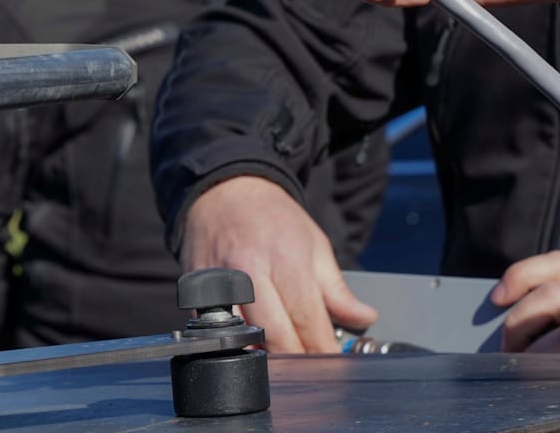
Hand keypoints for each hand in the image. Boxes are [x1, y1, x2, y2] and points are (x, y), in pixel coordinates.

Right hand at [178, 175, 377, 352]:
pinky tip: (253, 344)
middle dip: (298, 359)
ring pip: (242, 338)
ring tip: (285, 360)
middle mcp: (249, 271)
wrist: (225, 191)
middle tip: (314, 369)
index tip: (334, 362)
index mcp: (285, 257)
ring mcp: (218, 282)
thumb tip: (363, 319)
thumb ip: (336, 289)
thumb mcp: (314, 244)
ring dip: (266, 356)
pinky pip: (216, 329)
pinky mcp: (195, 290)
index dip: (323, 348)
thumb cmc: (272, 217)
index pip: (307, 318)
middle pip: (275, 335)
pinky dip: (236, 342)